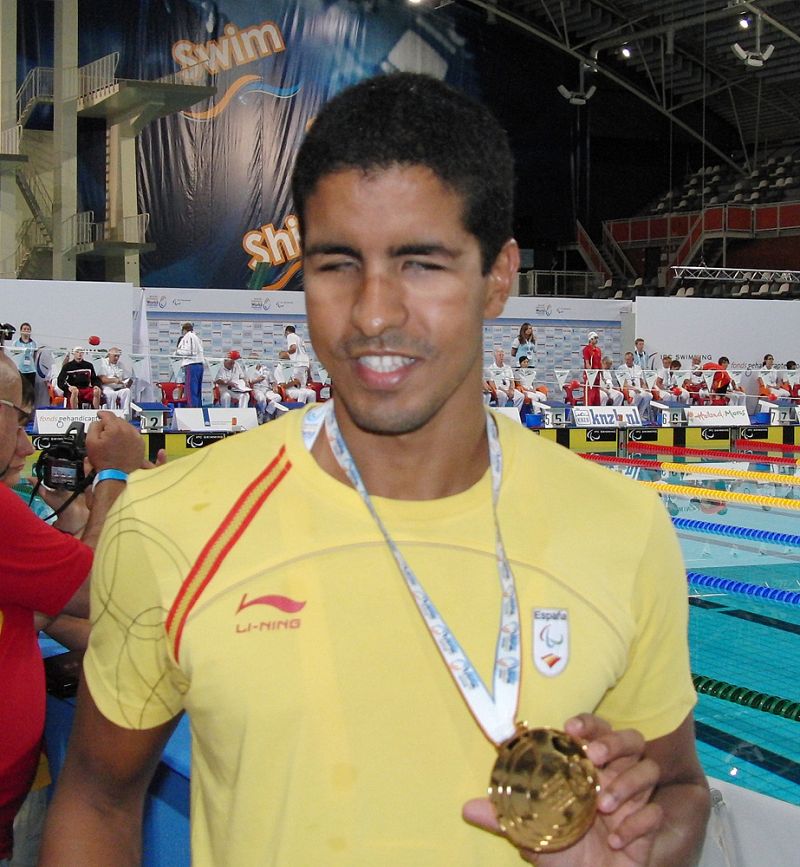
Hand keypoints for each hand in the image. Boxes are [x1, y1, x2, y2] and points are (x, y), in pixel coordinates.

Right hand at [85, 411, 143, 474]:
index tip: (99, 415)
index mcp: (115, 428)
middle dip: (110, 423)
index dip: (101, 414)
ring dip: (119, 429)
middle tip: (104, 431)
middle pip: (118, 419)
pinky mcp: (141, 444)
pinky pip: (133, 434)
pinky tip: (121, 443)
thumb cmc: (104, 462)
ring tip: (112, 439)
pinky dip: (127, 436)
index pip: (108, 414)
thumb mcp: (91, 442)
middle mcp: (128, 431)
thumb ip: (94, 427)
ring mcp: (136, 437)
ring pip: (126, 426)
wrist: (116, 475)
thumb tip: (98, 421)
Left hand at [463, 714, 661, 865]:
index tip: (571, 729)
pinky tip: (619, 838)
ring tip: (603, 806)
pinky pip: (656, 812)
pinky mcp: (649, 824)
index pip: (595, 729)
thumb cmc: (565, 851)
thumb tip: (466, 808)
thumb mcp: (533, 834)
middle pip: (630, 739)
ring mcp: (635, 798)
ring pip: (647, 768)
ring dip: (627, 784)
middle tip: (595, 758)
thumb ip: (504, 820)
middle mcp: (614, 775)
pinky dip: (639, 823)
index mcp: (588, 768)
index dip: (588, 723)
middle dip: (614, 743)